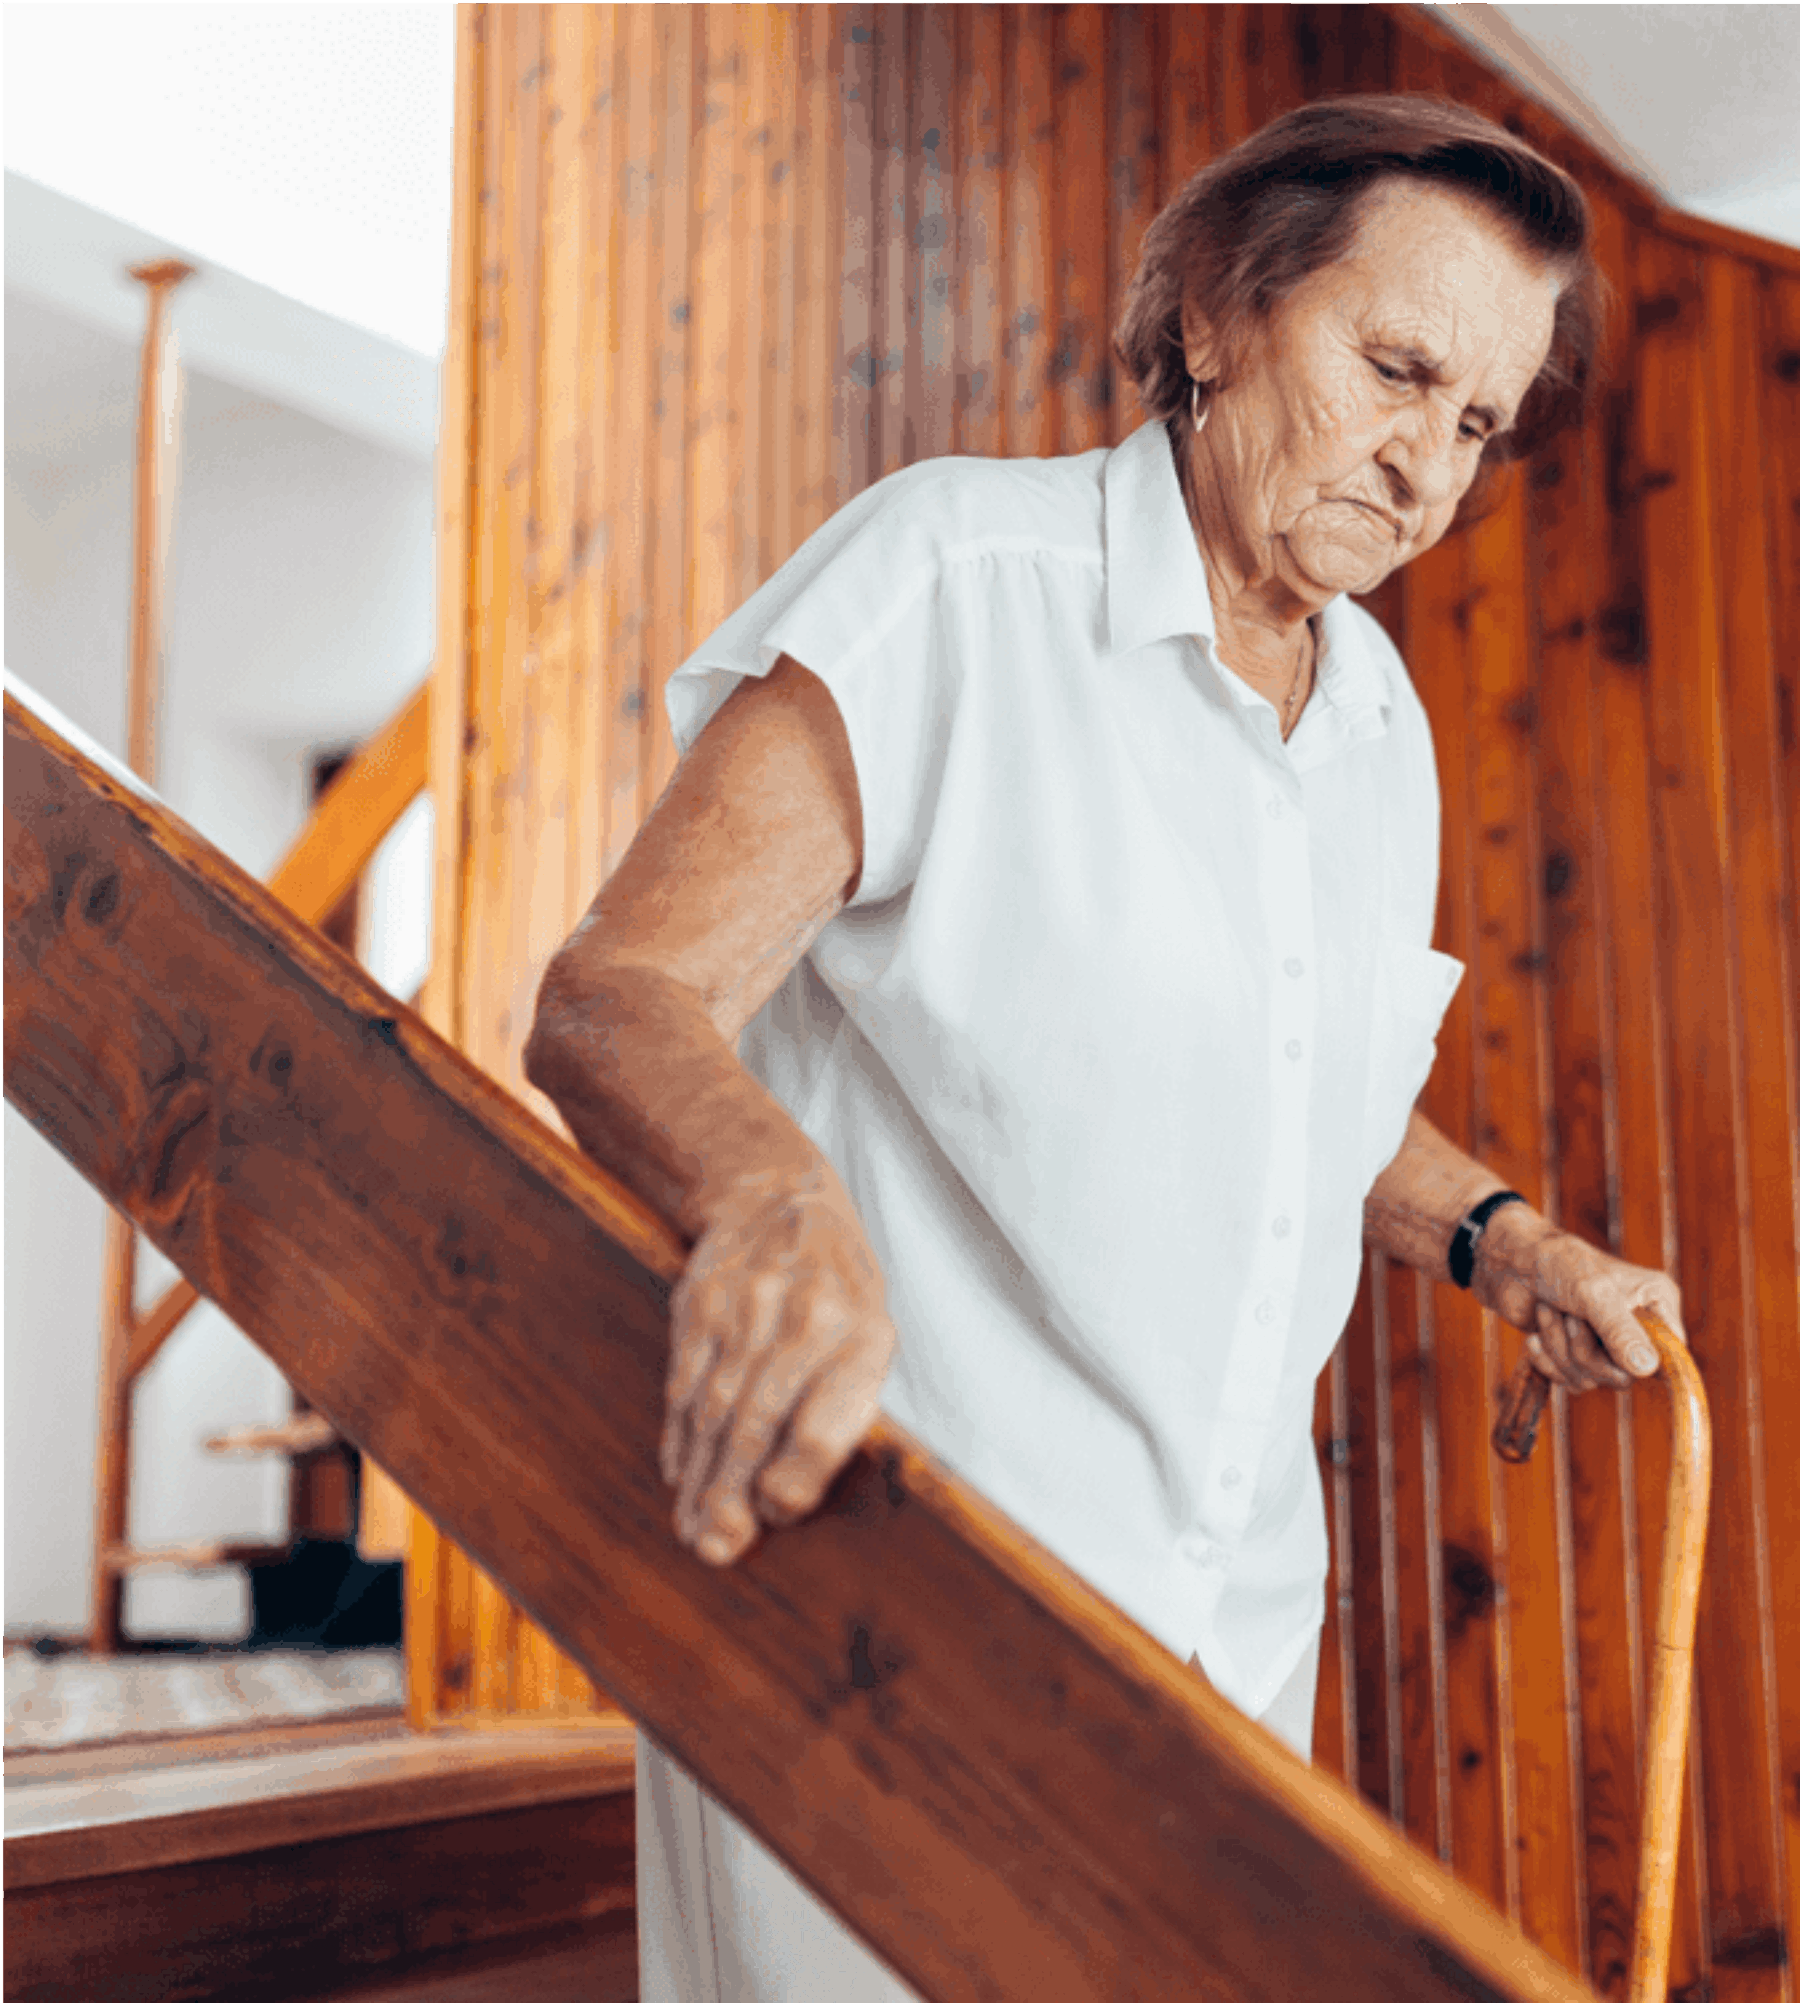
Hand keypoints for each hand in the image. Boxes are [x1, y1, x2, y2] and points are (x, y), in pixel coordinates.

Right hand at [663, 1169, 895, 1563]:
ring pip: (716, 1408)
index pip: (829, 1412)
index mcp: (865, 1332)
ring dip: (702, 1478)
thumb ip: (840, 1412)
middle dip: (734, 1490)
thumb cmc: (837, 1293)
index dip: (800, 1467)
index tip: (776, 1512)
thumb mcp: (867, 1334)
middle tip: (718, 1547)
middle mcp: (808, 1315)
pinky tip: (679, 1476)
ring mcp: (747, 1304)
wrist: (778, 1192)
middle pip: (760, 1419)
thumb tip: (785, 1503)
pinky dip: (679, 1435)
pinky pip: (684, 1381)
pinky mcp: (700, 1301)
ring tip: (696, 1532)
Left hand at [1475, 1205, 1685, 1392]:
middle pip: (1625, 1375)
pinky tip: (1536, 1334)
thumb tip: (1647, 1368)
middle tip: (1569, 1316)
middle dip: (1585, 1350)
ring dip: (1560, 1348)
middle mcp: (1637, 1327)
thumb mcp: (1592, 1292)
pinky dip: (1547, 1358)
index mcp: (1656, 1302)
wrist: (1509, 1262)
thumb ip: (1619, 1330)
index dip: (1644, 1362)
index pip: (1671, 1353)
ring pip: (1592, 1379)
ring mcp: (1606, 1344)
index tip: (1615, 1355)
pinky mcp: (1578, 1356)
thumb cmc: (1556, 1263)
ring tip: (1550, 1312)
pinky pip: (1570, 1381)